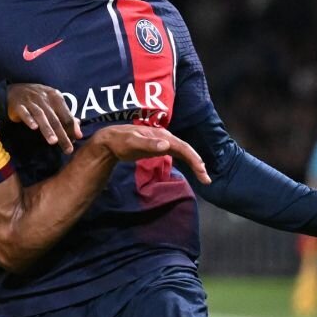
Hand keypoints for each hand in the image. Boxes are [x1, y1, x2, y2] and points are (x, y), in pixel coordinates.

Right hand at [8, 83, 82, 153]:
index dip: (72, 129)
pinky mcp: (18, 105)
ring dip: (47, 129)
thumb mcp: (53, 104)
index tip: (75, 141)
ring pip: (41, 116)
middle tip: (68, 149)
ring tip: (53, 142)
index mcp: (56, 97)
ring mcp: (31, 101)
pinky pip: (25, 113)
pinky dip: (29, 119)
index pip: (66, 115)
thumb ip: (66, 117)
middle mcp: (44, 98)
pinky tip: (34, 128)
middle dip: (63, 134)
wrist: (14, 90)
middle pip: (55, 119)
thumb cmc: (38, 99)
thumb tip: (79, 133)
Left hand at [93, 125, 211, 184]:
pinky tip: (191, 167)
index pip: (183, 148)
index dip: (194, 160)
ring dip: (194, 163)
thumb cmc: (120, 142)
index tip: (202, 173)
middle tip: (206, 179)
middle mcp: (165, 137)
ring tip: (202, 176)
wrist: (111, 140)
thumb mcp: (132, 143)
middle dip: (197, 163)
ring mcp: (163, 142)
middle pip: (186, 150)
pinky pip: (178, 153)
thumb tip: (167, 145)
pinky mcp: (159, 147)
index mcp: (162, 136)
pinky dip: (186, 160)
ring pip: (183, 152)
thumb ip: (149, 145)